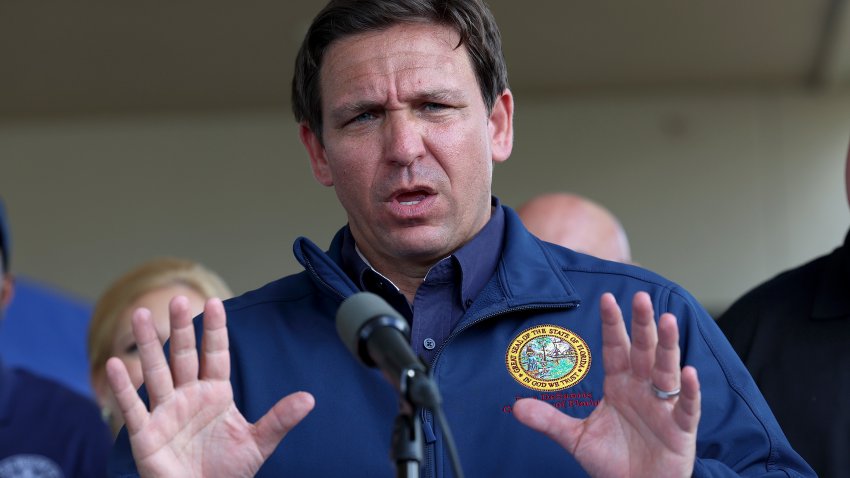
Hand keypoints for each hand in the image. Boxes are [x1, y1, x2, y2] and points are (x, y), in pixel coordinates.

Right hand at [106, 296, 314, 477]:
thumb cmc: (228, 471)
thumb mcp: (258, 443)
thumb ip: (279, 419)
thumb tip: (310, 399)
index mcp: (216, 394)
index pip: (216, 354)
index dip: (215, 330)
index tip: (217, 302)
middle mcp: (189, 396)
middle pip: (183, 355)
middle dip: (182, 328)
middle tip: (178, 299)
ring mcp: (166, 412)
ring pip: (156, 371)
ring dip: (148, 344)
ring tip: (141, 314)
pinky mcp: (146, 434)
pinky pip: (133, 406)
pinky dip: (124, 387)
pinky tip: (115, 364)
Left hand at [513, 292, 699, 477]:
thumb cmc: (611, 462)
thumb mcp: (576, 438)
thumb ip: (549, 421)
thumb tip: (517, 407)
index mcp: (619, 385)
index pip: (615, 348)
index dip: (612, 324)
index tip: (607, 298)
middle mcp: (643, 389)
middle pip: (643, 350)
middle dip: (642, 324)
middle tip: (641, 297)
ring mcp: (664, 407)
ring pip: (667, 370)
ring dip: (668, 346)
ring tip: (667, 320)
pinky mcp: (681, 429)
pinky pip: (687, 406)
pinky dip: (689, 391)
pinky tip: (689, 373)